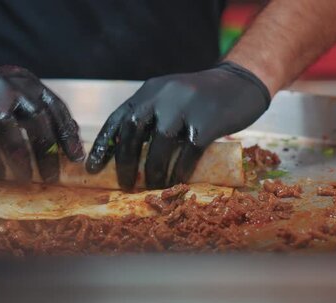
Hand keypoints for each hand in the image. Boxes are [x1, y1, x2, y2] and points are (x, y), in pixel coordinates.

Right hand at [0, 55, 83, 181]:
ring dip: (23, 162)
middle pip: (38, 123)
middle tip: (53, 176)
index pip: (55, 108)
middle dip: (48, 154)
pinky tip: (0, 175)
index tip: (77, 158)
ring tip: (28, 179)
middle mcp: (8, 87)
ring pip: (12, 137)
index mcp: (25, 81)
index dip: (68, 135)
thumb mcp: (11, 92)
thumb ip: (35, 109)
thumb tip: (68, 139)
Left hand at [85, 62, 270, 189]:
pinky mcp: (209, 121)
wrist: (241, 82)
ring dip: (153, 170)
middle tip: (125, 184)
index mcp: (150, 90)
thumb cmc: (202, 98)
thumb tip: (129, 156)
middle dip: (126, 161)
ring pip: (160, 143)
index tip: (94, 168)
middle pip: (134, 130)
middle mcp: (164, 94)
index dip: (104, 145)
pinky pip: (189, 151)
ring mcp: (187, 106)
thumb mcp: (170, 97)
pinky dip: (180, 170)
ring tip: (152, 186)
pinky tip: (177, 181)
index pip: (118, 118)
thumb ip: (151, 117)